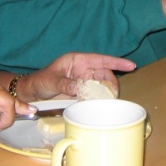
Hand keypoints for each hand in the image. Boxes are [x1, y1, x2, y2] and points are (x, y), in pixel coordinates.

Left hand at [18, 53, 135, 100]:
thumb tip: (79, 87)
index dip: (116, 62)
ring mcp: (84, 80)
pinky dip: (99, 99)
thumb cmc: (41, 81)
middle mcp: (84, 69)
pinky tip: (102, 105)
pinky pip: (95, 94)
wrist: (33, 93)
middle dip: (112, 83)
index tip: (131, 65)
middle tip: (115, 95)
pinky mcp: (83, 91)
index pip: (101, 59)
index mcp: (78, 60)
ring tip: (110, 101)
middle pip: (105, 74)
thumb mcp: (52, 81)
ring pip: (102, 85)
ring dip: (107, 92)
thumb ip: (65, 84)